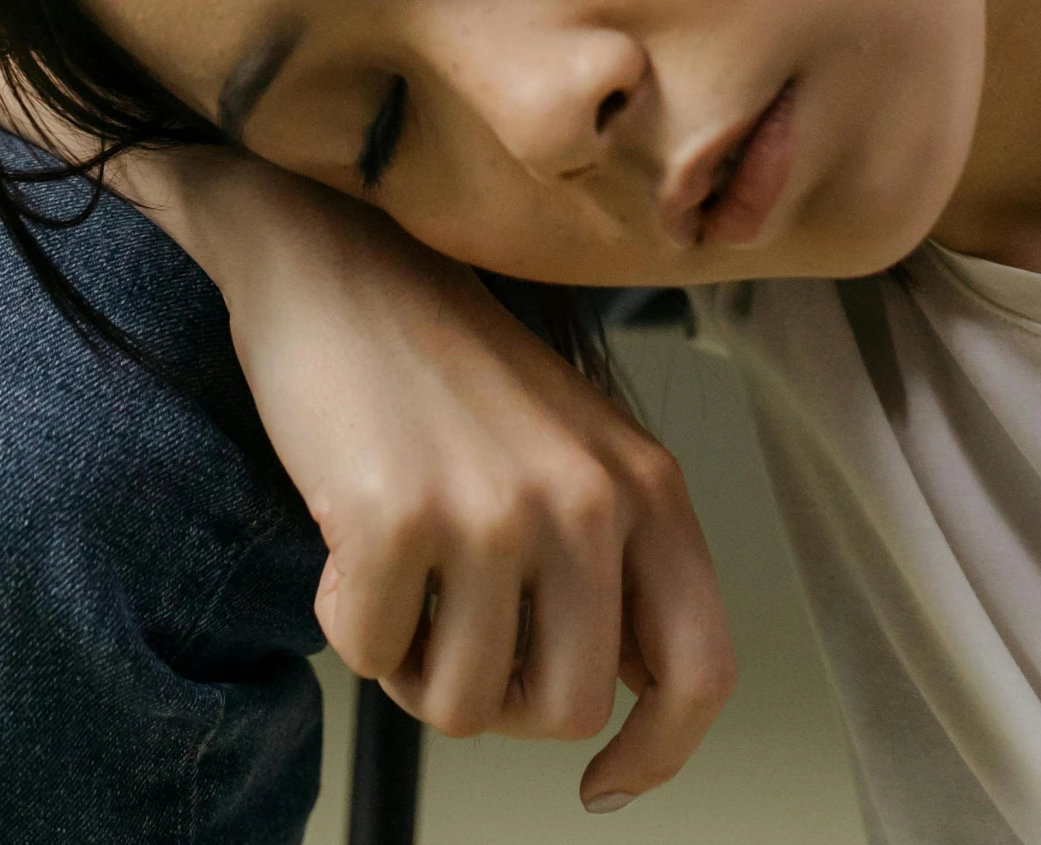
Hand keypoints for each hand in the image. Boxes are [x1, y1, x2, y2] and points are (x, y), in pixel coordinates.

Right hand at [146, 153, 732, 810]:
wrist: (338, 258)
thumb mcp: (572, 442)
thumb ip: (616, 553)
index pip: (702, 669)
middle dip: (497, 695)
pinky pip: (371, 661)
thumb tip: (636, 694)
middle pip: (567, 711)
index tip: (605, 783)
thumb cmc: (444, 359)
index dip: (658, 752)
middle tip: (452, 621)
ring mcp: (495, 511)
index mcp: (644, 483)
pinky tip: (352, 538)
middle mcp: (587, 500)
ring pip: (464, 708)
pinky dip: (350, 621)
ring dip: (415, 662)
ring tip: (404, 566)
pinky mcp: (400, 520)